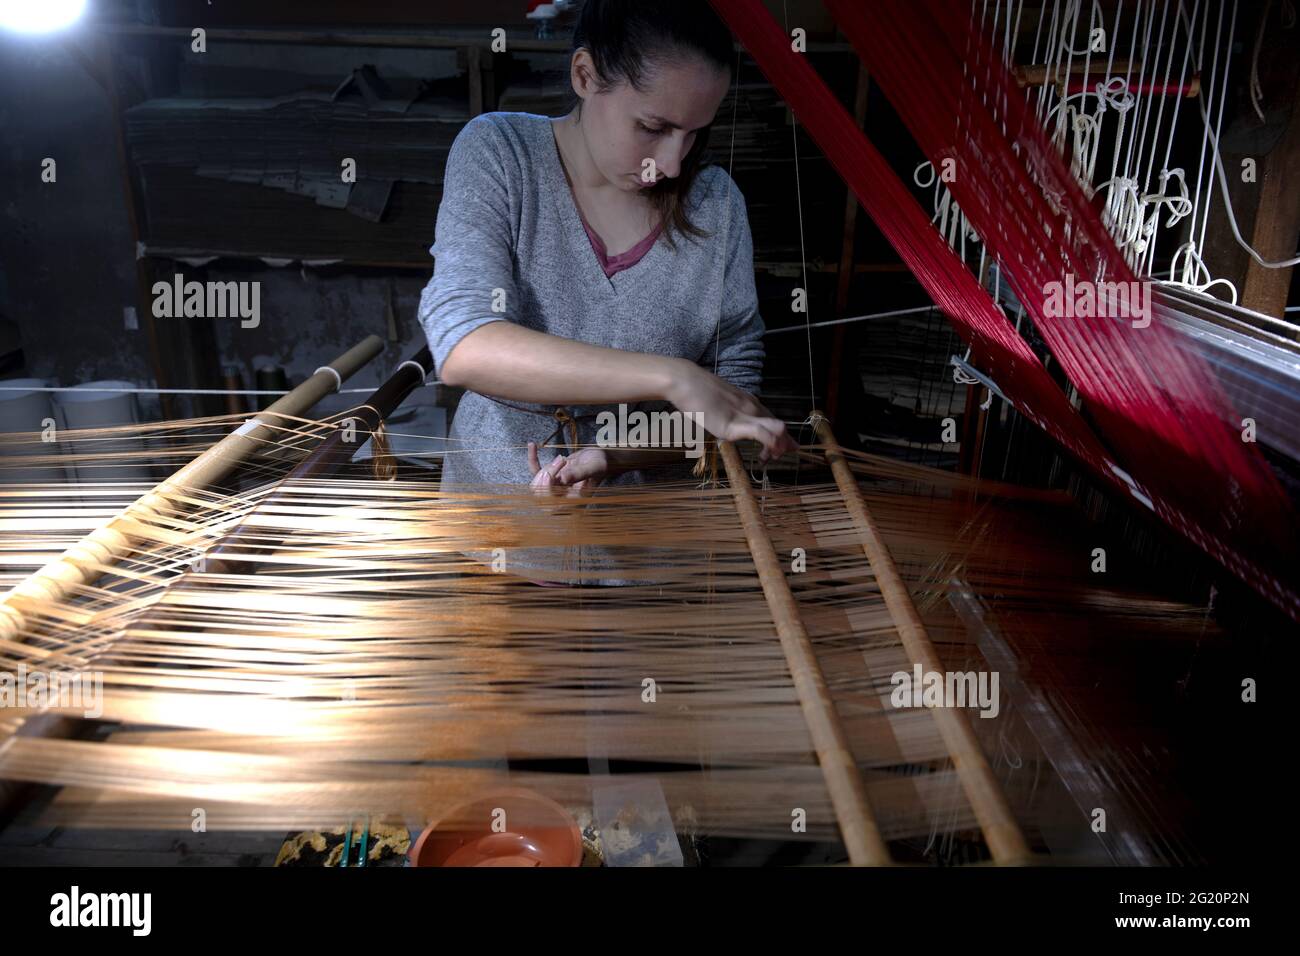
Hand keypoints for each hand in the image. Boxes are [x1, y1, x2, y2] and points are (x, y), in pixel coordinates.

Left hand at [527, 442, 607, 496]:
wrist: (600, 459)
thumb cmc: (600, 465)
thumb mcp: (594, 467)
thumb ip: (580, 473)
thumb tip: (563, 478)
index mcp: (573, 501)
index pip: (551, 504)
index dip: (546, 491)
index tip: (549, 474)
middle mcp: (561, 497)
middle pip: (540, 495)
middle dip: (544, 477)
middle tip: (561, 462)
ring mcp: (554, 487)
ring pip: (536, 485)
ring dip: (543, 469)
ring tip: (562, 458)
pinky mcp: (551, 477)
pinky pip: (536, 471)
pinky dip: (533, 458)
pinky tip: (533, 445)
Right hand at [665, 362, 798, 464]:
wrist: (684, 382)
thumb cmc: (696, 391)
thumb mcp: (718, 403)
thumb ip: (728, 412)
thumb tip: (725, 421)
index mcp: (748, 402)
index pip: (771, 419)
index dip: (779, 435)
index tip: (777, 449)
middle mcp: (751, 407)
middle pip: (778, 426)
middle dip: (784, 444)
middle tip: (780, 456)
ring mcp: (743, 415)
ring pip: (776, 429)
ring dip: (779, 447)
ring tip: (770, 458)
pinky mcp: (733, 424)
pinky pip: (760, 433)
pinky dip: (769, 443)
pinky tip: (765, 454)